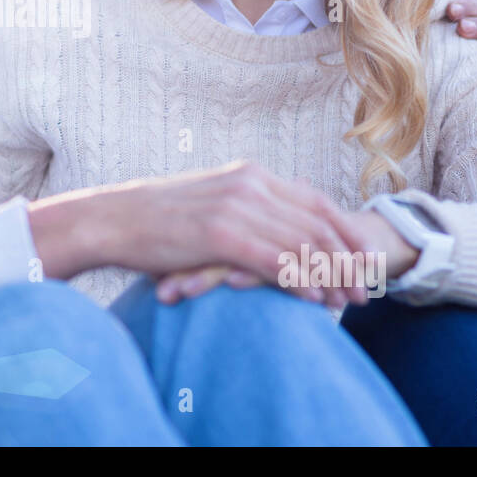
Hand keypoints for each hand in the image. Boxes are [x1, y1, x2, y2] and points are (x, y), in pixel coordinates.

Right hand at [106, 161, 377, 307]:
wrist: (110, 219)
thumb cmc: (155, 219)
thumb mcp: (209, 202)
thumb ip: (245, 207)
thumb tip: (277, 221)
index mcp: (249, 175)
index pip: (316, 201)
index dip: (347, 233)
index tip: (366, 261)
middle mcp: (248, 184)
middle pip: (317, 223)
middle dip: (347, 260)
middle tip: (365, 291)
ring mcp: (235, 207)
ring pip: (301, 242)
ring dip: (332, 275)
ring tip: (349, 301)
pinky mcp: (219, 234)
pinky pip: (274, 259)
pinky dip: (301, 281)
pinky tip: (316, 300)